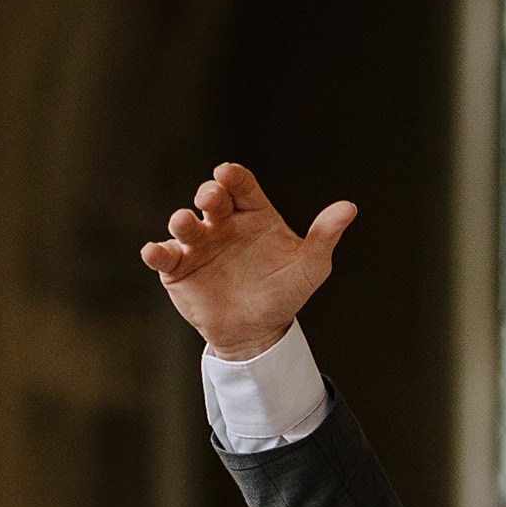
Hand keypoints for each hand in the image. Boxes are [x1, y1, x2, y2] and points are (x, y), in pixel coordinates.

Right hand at [139, 163, 355, 362]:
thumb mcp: (310, 267)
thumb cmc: (285, 292)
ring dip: (181, 221)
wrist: (258, 332)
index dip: (232, 176)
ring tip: (185, 224)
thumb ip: (325, 236)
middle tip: (210, 199)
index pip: (241, 185)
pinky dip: (156, 252)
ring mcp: (198, 244)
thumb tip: (349, 208)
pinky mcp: (177, 268)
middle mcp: (222, 223)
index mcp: (253, 213)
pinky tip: (156, 252)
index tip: (227, 174)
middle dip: (208, 194)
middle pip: (211, 198)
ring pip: (183, 224)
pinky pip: (163, 256)